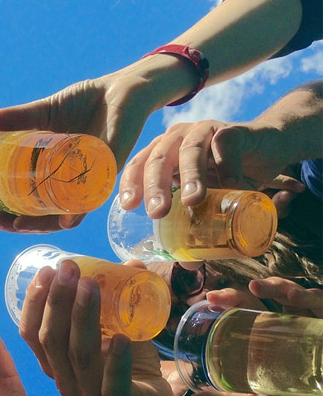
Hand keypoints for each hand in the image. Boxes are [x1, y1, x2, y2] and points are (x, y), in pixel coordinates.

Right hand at [0, 74, 154, 232]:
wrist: (121, 87)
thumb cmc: (86, 102)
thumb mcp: (47, 110)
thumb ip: (21, 118)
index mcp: (60, 174)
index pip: (37, 205)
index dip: (15, 214)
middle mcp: (77, 183)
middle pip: (49, 216)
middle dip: (22, 224)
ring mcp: (94, 179)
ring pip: (69, 213)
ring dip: (44, 222)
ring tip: (21, 224)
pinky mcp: (112, 168)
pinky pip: (95, 193)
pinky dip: (80, 208)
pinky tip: (66, 218)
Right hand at [18, 261, 187, 395]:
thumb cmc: (125, 362)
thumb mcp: (115, 327)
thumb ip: (116, 299)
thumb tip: (130, 263)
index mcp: (54, 360)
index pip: (30, 332)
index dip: (34, 301)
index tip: (48, 270)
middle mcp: (64, 378)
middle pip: (51, 338)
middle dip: (57, 299)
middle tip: (69, 269)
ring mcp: (90, 394)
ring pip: (79, 355)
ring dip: (81, 317)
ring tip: (90, 286)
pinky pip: (113, 385)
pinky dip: (115, 361)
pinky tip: (120, 338)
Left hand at [119, 119, 305, 217]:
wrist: (268, 148)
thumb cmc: (228, 177)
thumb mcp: (208, 201)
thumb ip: (197, 225)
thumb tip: (188, 265)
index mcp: (162, 153)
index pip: (138, 164)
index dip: (130, 183)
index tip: (127, 206)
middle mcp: (177, 138)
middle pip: (159, 159)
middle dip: (155, 186)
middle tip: (156, 212)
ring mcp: (202, 130)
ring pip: (189, 150)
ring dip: (189, 176)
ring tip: (191, 201)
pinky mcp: (231, 130)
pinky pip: (225, 146)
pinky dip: (229, 169)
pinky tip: (233, 187)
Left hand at [191, 278, 321, 395]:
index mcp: (267, 340)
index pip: (247, 309)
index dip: (230, 299)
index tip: (211, 298)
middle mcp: (289, 330)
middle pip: (272, 297)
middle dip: (253, 288)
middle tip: (232, 293)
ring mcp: (310, 330)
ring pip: (298, 296)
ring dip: (280, 286)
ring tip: (260, 288)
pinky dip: (312, 297)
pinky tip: (296, 297)